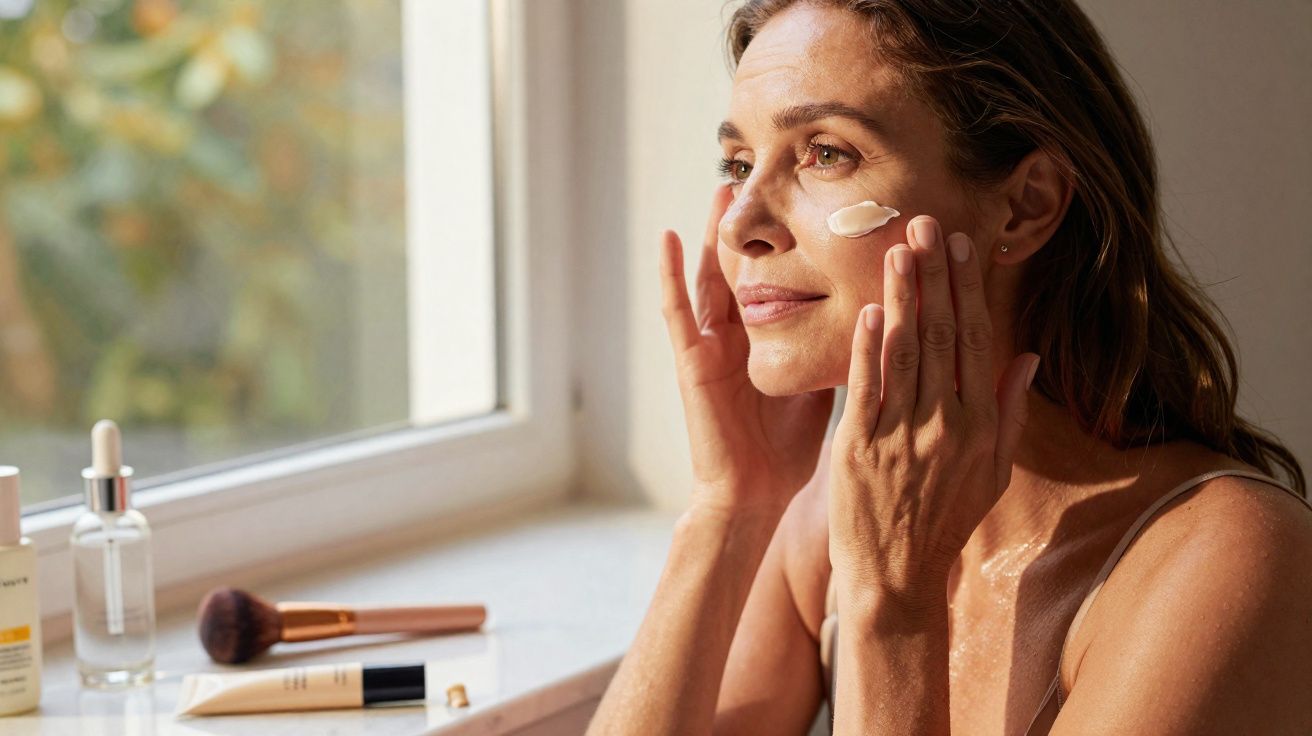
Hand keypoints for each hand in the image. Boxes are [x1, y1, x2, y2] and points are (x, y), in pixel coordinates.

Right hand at [660, 185, 834, 514]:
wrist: (753, 492)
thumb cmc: (785, 449)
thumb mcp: (819, 385)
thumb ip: (835, 351)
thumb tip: (880, 318)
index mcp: (765, 341)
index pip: (778, 278)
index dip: (789, 242)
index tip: (812, 200)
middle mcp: (736, 336)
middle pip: (745, 268)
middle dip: (753, 224)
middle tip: (766, 174)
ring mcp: (710, 345)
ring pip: (711, 276)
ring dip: (712, 232)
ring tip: (723, 188)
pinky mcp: (690, 361)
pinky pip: (677, 311)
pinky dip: (669, 274)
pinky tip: (667, 237)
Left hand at [827, 216, 1039, 608]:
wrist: (897, 575)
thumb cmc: (945, 521)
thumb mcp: (993, 472)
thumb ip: (1010, 411)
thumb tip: (1026, 356)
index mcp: (981, 426)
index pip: (976, 341)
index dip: (968, 289)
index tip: (962, 246)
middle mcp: (946, 425)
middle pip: (942, 335)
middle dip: (935, 276)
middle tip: (926, 225)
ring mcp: (901, 435)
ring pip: (904, 352)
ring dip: (902, 297)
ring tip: (896, 249)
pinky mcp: (858, 447)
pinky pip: (864, 387)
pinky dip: (867, 347)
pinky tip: (868, 310)